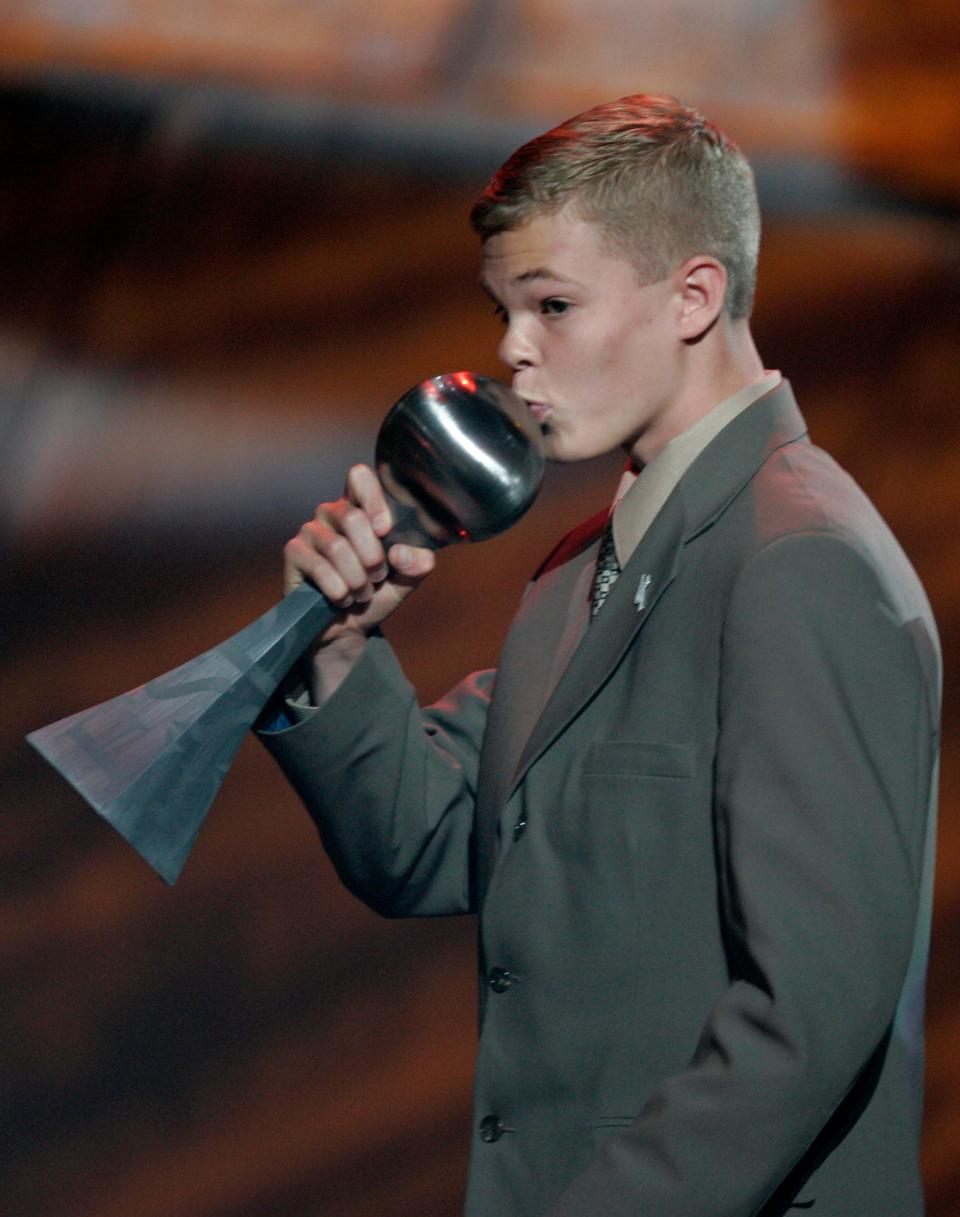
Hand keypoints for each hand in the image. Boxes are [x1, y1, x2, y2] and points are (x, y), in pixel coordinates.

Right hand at [283, 463, 435, 647]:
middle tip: (377, 577)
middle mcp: (332, 512)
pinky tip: (342, 599)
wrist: (346, 628)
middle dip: (372, 557)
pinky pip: (319, 567)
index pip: (359, 477)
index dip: (374, 500)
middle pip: (353, 517)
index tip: (385, 530)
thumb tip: (402, 552)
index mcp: (360, 508)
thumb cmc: (376, 594)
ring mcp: (311, 531)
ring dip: (357, 579)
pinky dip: (338, 589)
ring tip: (361, 593)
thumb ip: (417, 563)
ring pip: (338, 547)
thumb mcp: (405, 580)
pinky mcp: (294, 553)